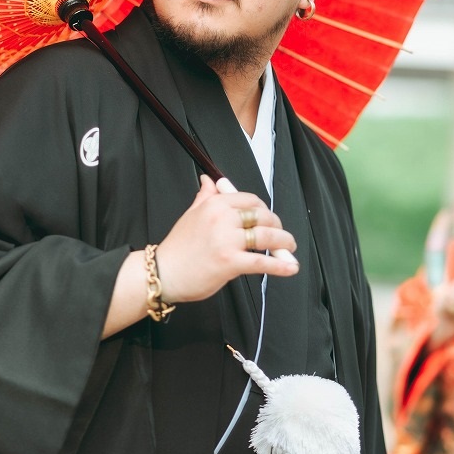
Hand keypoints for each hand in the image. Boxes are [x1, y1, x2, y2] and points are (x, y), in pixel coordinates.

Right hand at [155, 176, 298, 303]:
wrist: (162, 273)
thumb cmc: (177, 248)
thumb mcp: (190, 215)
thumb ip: (205, 197)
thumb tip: (208, 180)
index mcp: (215, 204)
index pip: (251, 200)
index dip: (265, 210)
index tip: (270, 220)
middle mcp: (222, 218)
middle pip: (263, 217)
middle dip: (278, 227)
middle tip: (283, 237)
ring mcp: (227, 240)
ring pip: (267, 236)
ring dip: (284, 243)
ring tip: (290, 249)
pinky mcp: (230, 262)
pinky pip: (262, 262)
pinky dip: (280, 265)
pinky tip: (290, 267)